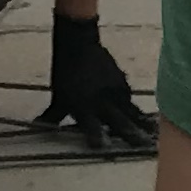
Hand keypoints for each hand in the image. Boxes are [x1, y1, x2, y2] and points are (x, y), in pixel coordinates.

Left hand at [39, 10, 157, 156]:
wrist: (78, 43)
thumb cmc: (65, 73)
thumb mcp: (57, 97)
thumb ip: (52, 116)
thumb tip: (36, 128)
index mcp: (82, 106)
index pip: (89, 124)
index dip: (95, 135)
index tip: (102, 147)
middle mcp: (100, 100)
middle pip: (118, 119)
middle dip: (130, 132)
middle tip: (144, 144)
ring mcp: (113, 90)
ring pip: (129, 110)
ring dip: (141, 123)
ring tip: (154, 134)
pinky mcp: (121, 82)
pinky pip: (130, 98)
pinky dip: (137, 109)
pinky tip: (148, 118)